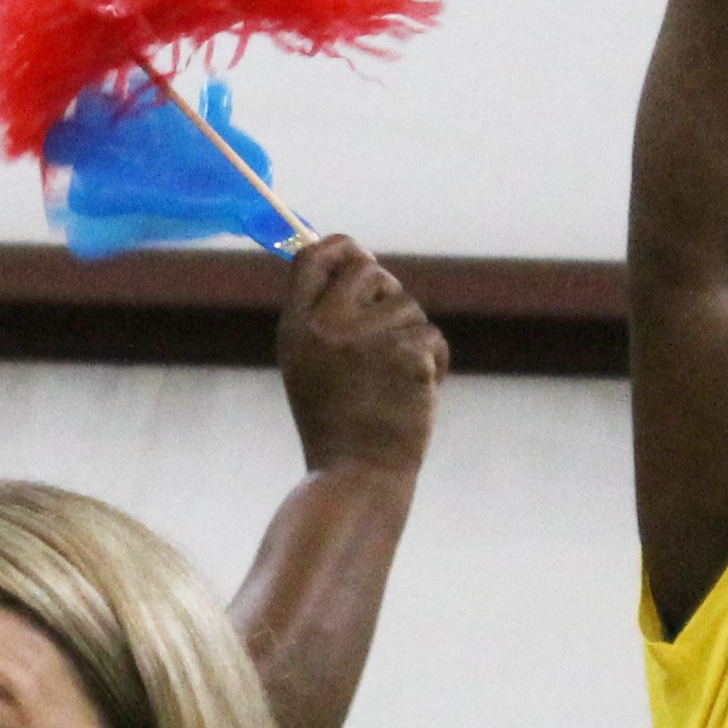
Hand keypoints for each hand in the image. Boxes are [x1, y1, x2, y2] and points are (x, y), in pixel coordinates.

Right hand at [277, 237, 445, 481]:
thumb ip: (322, 316)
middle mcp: (327, 326)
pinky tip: (414, 395)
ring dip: (411, 337)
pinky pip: (432, 337)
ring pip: (408, 306)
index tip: (357, 256)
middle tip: (387, 335)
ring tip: (393, 383)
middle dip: (386, 295)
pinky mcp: (408, 355)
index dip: (341, 248)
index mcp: (295, 327)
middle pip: (369, 269)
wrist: (357, 478)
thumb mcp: (308, 366)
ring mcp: (368, 339)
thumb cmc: (336, 426)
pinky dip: (432, 363)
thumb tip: (356, 261)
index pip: (314, 256)